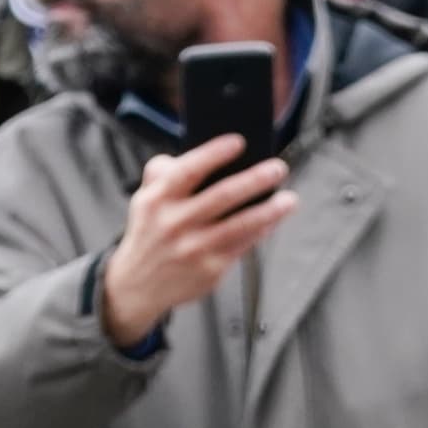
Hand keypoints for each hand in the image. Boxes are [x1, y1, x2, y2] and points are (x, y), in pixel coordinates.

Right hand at [96, 136, 297, 348]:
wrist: (137, 285)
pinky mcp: (208, 271)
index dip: (214, 154)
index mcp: (157, 199)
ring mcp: (192, 249)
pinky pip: (242, 246)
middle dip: (255, 180)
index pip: (188, 171)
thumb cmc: (151, 230)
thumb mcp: (145, 198)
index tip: (240, 142)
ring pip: (239, 225)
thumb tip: (204, 154)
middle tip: (279, 168)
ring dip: (270, 211)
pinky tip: (274, 220)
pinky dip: (261, 231)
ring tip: (290, 199)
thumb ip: (164, 172)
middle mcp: (173, 224)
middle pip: (222, 196)